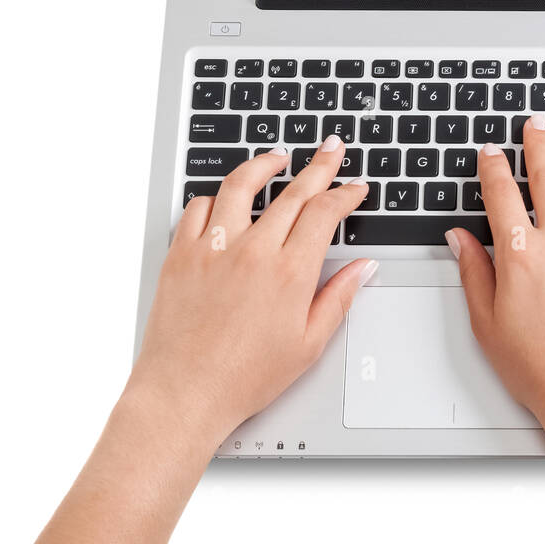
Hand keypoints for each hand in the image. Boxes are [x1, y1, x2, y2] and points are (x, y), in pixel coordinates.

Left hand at [129, 137, 376, 444]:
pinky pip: (198, 208)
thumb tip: (363, 268)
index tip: (354, 188)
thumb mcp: (309, 344)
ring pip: (241, 185)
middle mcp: (253, 251)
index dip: (345, 193)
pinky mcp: (181, 254)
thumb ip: (339, 298)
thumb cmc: (243, 378)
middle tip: (331, 149)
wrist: (183, 394)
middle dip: (320, 165)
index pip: (325, 212)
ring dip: (264, 164)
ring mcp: (214, 248)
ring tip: (277, 157)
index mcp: (290, 272)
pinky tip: (225, 198)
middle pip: (294, 191)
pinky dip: (215, 196)